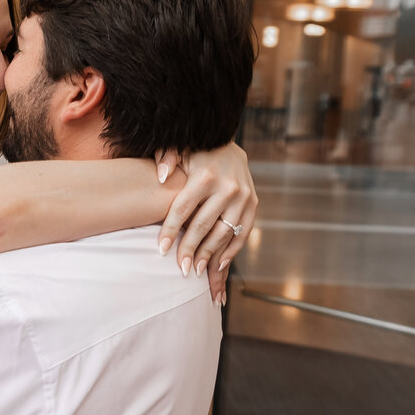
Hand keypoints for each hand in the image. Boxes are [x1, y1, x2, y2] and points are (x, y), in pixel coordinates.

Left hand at [156, 143, 257, 303]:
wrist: (225, 143)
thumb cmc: (194, 150)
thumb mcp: (177, 148)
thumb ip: (166, 158)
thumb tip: (161, 176)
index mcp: (205, 175)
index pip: (184, 208)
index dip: (171, 230)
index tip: (161, 249)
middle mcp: (228, 187)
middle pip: (203, 225)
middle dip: (190, 249)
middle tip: (180, 269)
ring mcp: (244, 197)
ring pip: (224, 233)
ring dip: (210, 256)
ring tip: (195, 271)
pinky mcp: (253, 204)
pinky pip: (242, 233)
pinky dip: (231, 251)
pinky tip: (218, 266)